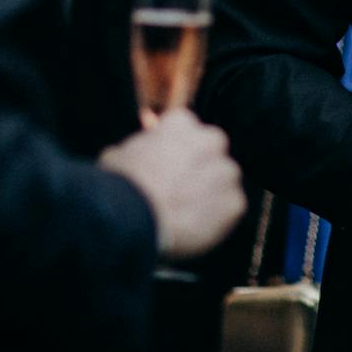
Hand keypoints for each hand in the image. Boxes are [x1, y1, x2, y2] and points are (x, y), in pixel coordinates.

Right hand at [99, 108, 245, 261]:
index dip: (176, 148)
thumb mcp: (117, 156)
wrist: (132, 219)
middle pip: (212, 150)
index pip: (186, 128)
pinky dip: (217, 218)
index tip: (168, 164)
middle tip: (180, 188)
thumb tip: (140, 149)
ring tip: (185, 212)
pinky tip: (195, 227)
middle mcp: (211, 141)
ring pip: (223, 180)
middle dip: (200, 167)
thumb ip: (138, 148)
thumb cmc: (119, 186)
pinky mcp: (234, 202)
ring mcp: (226, 172)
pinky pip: (230, 208)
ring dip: (210, 192)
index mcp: (182, 124)